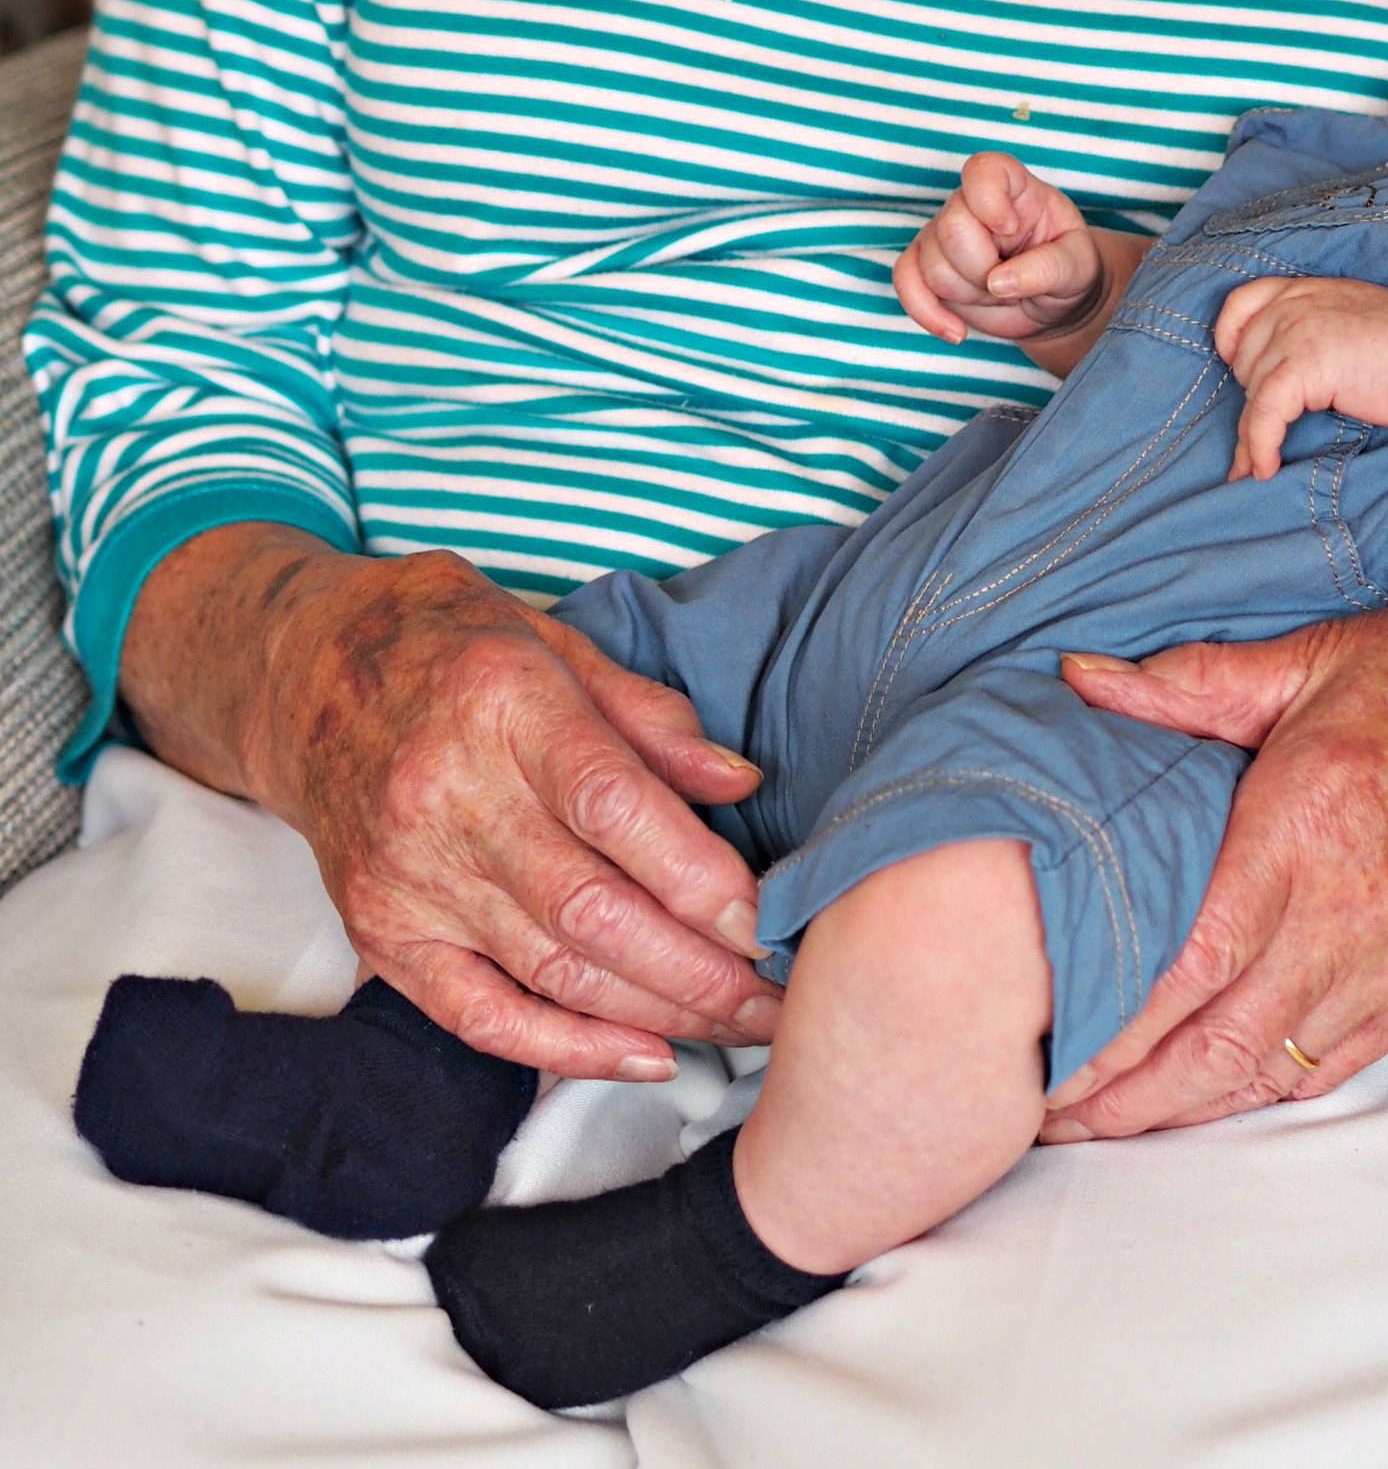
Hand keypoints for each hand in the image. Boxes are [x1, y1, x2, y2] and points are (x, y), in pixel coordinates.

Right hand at [124, 526, 783, 1080]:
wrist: (300, 673)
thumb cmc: (449, 647)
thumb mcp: (554, 642)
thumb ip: (650, 719)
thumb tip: (741, 785)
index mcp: (503, 703)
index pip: (613, 806)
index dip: (698, 875)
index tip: (769, 920)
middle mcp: (447, 796)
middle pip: (590, 908)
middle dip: (699, 970)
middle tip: (778, 998)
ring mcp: (406, 875)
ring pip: (551, 970)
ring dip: (658, 1013)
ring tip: (738, 1026)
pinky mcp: (382, 931)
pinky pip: (482, 1016)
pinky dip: (567, 1050)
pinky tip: (645, 1055)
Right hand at [894, 150, 1106, 346]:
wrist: (1053, 303)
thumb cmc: (1068, 270)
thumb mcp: (1078, 267)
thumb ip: (1047, 268)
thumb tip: (999, 282)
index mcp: (1013, 188)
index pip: (982, 171)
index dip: (988, 200)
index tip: (1010, 230)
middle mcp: (971, 204)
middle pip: (952, 229)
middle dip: (984, 270)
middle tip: (1014, 283)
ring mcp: (942, 234)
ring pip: (933, 267)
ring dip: (972, 296)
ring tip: (1001, 295)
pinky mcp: (925, 268)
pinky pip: (905, 282)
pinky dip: (927, 312)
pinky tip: (957, 331)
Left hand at [1040, 574, 1387, 1137]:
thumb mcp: (1319, 653)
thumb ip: (1191, 684)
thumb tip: (1082, 676)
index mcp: (1309, 824)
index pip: (1182, 967)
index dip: (1103, 1031)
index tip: (1039, 1059)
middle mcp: (1355, 913)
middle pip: (1213, 1048)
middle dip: (1121, 1098)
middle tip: (1044, 1115)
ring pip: (1269, 1073)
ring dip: (1181, 1108)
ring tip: (1104, 1120)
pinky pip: (1331, 1065)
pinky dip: (1261, 1091)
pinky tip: (1210, 1093)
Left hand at [1215, 274, 1387, 479]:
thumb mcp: (1352, 318)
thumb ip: (1316, 327)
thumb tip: (1288, 374)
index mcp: (1307, 290)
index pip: (1243, 302)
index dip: (1229, 336)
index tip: (1232, 366)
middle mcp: (1295, 305)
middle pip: (1244, 356)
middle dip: (1253, 395)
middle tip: (1270, 429)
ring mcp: (1297, 332)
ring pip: (1250, 391)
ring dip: (1251, 434)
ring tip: (1258, 465)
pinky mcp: (1304, 365)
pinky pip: (1264, 414)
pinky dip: (1258, 446)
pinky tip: (1265, 469)